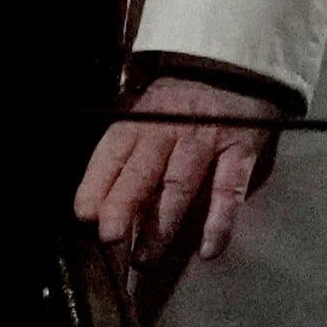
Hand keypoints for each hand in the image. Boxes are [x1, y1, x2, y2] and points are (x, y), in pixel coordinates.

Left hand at [73, 70, 286, 290]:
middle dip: (123, 204)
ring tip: (146, 257)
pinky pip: (228, 189)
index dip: (97, 182)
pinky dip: (219, 221)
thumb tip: (98, 204)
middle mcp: (170, 128)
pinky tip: (208, 249)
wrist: (236, 69)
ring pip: (179, 184)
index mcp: (142, 120)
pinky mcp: (241, 149)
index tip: (85, 214)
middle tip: (110, 238)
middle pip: (142, 170)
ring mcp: (207, 139)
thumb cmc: (182, 104)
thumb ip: (129, 154)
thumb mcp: (148, 116)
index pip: (114, 151)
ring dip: (162, 225)